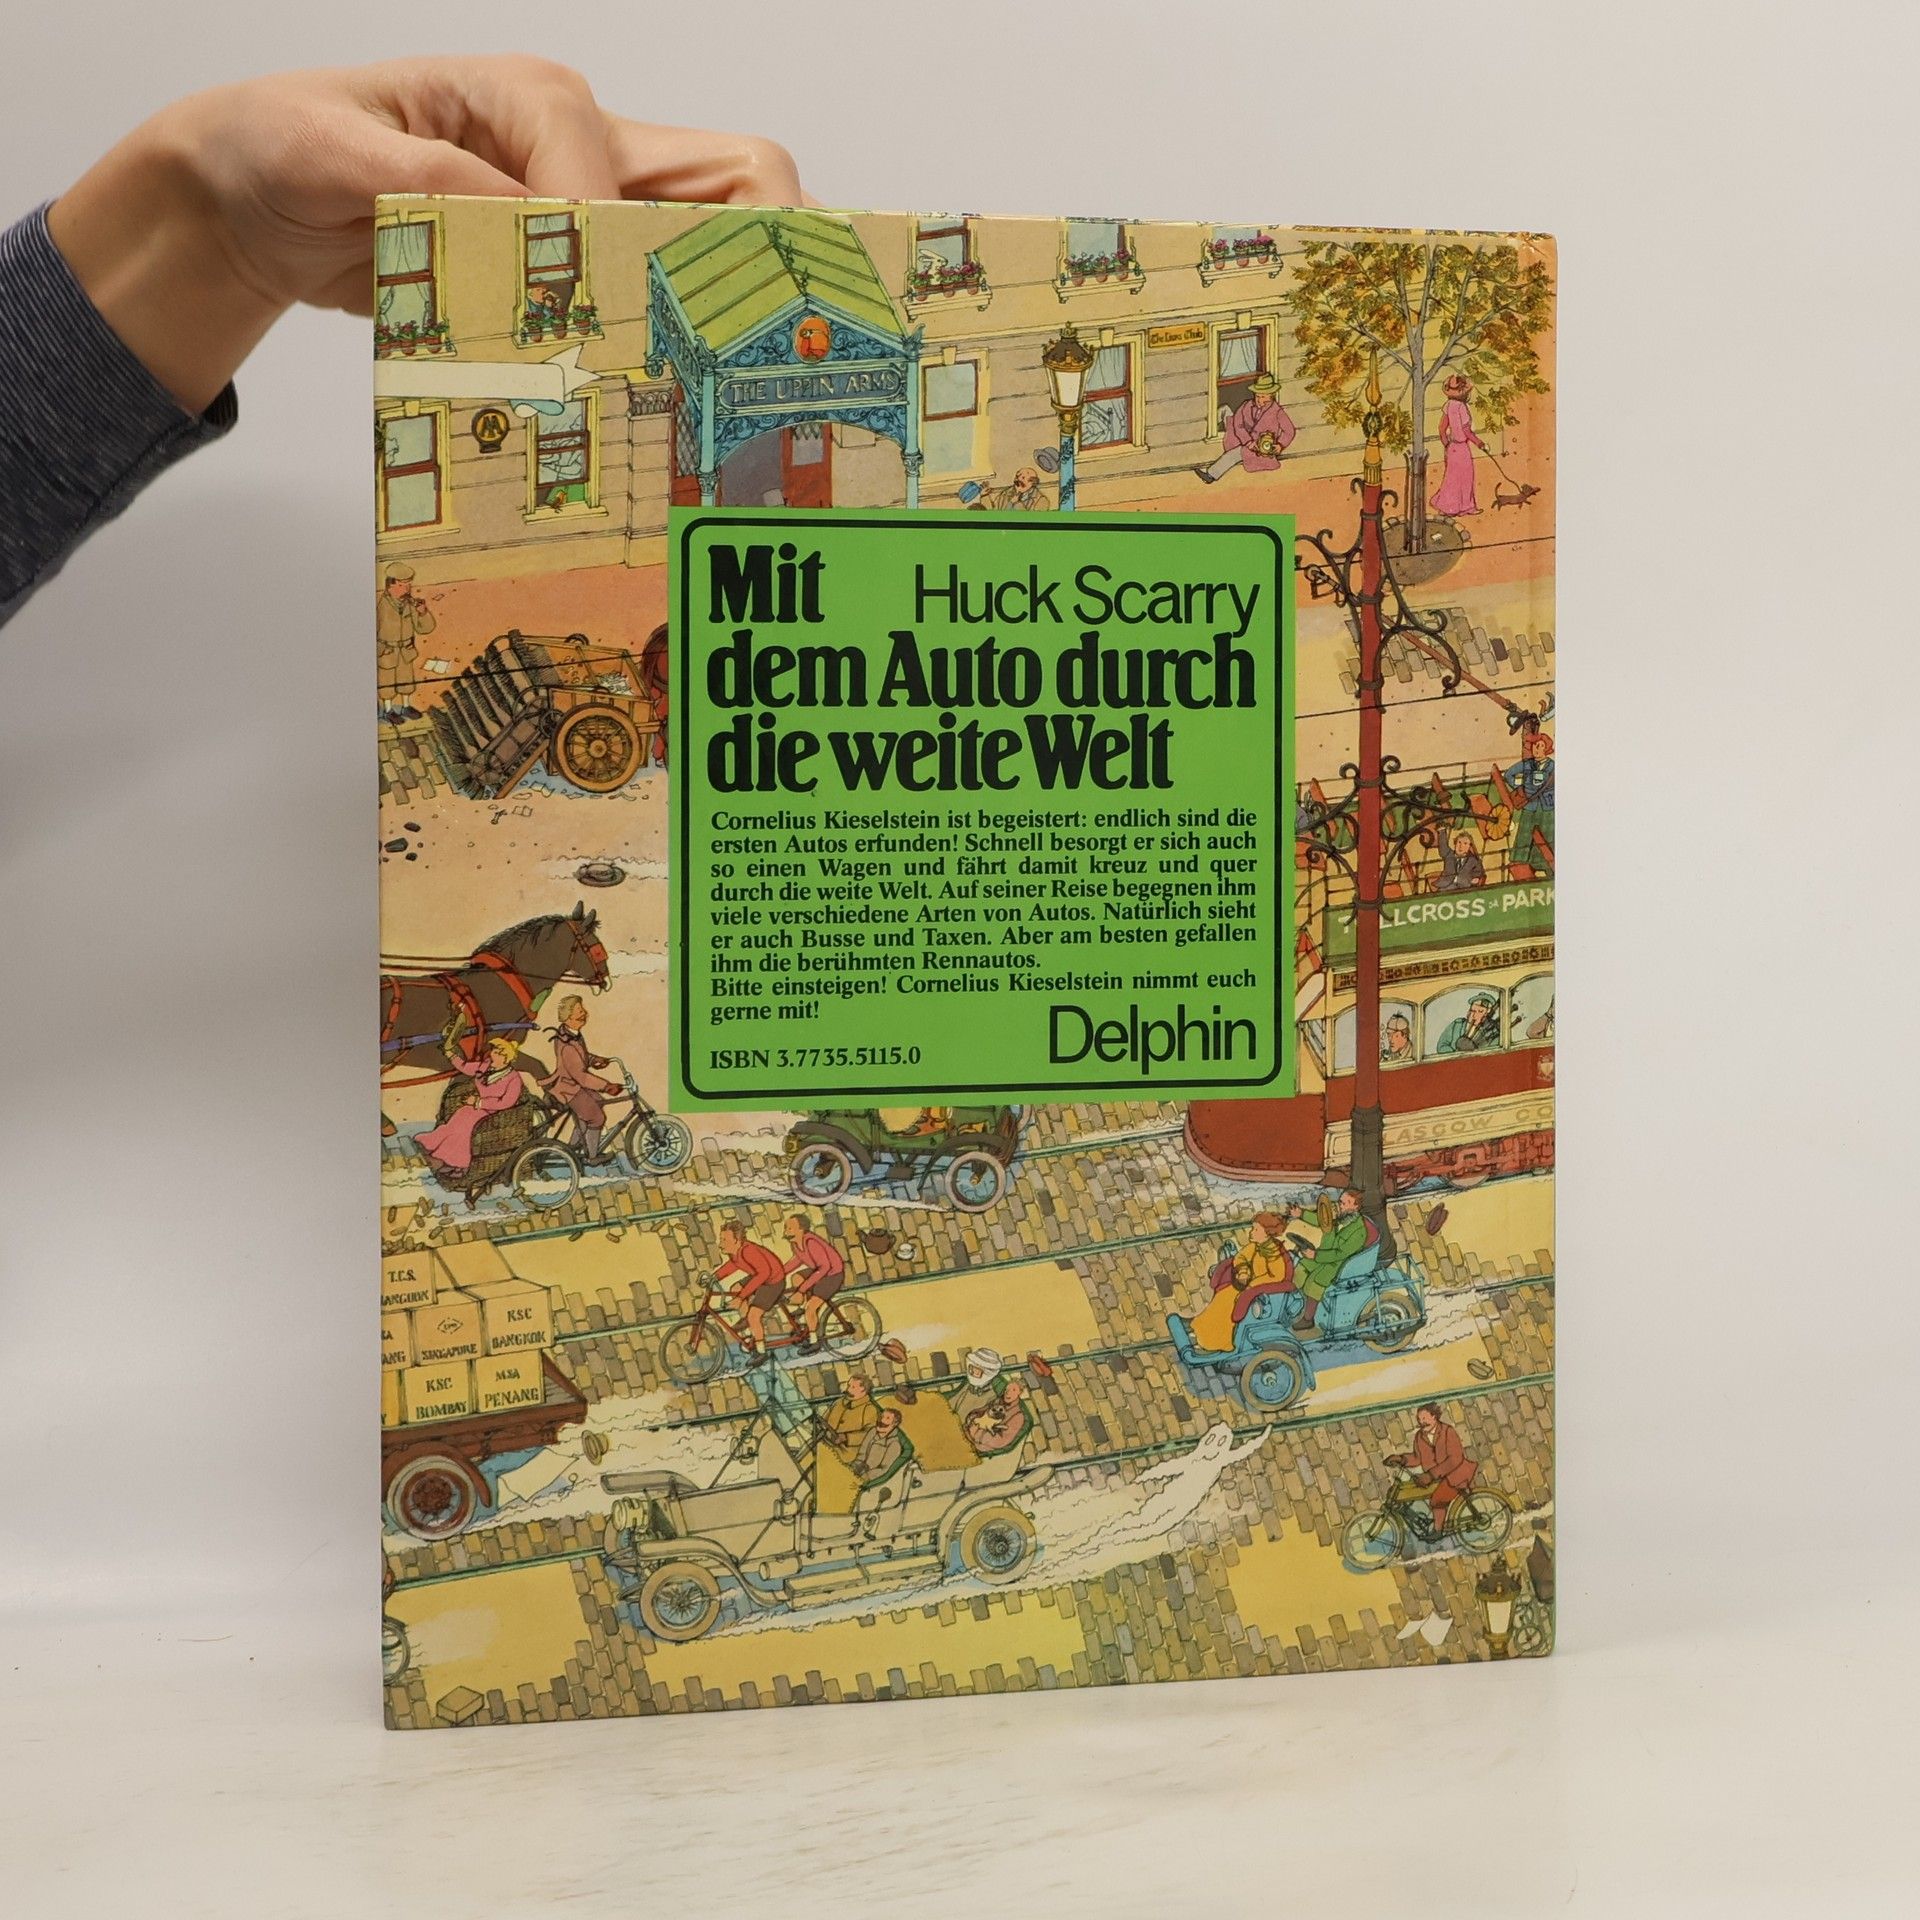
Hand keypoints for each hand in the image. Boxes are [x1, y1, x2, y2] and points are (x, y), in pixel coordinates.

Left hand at [48, 56, 805, 411]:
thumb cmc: (286, 146)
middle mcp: (585, 148)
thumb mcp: (325, 151)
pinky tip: (683, 404)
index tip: (585, 322)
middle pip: (733, 180)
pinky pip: (660, 300)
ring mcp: (593, 211)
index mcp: (530, 101)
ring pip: (715, 244)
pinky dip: (685, 348)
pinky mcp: (581, 272)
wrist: (258, 201)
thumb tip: (515, 218)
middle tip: (756, 341)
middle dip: (763, 255)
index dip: (607, 249)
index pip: (612, 172)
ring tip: (740, 386)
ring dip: (734, 311)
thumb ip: (422, 177)